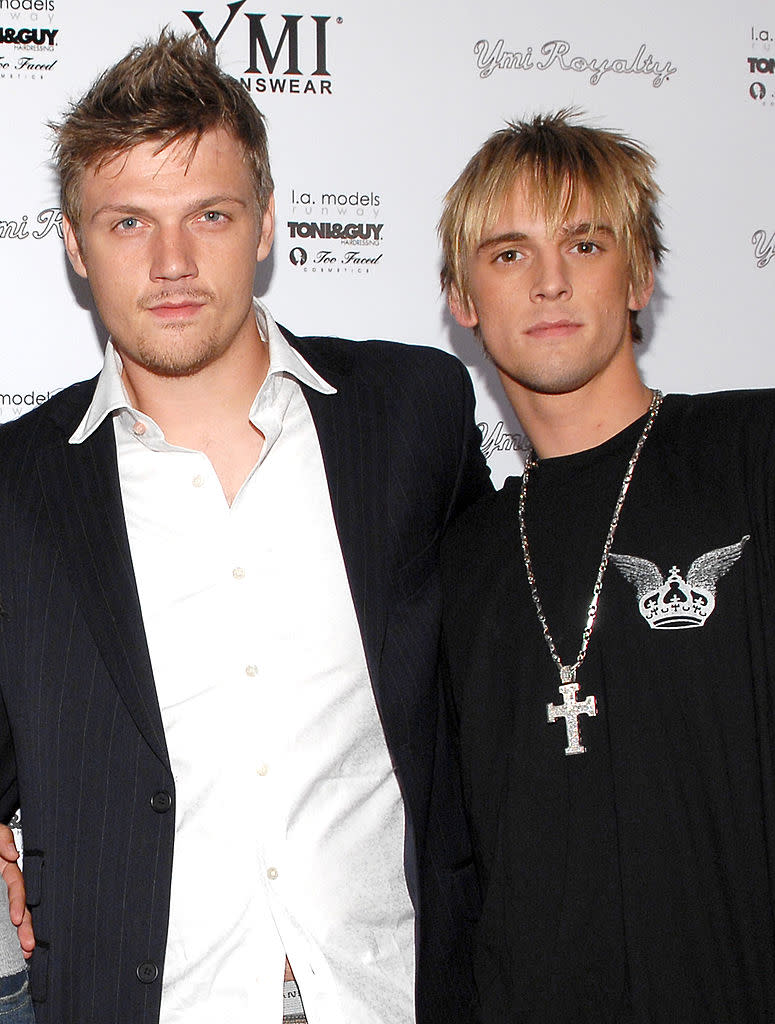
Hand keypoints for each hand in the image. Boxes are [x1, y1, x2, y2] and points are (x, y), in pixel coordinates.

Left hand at [0, 825, 33, 957]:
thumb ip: (2, 839)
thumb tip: (14, 854)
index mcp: (6, 866)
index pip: (16, 886)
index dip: (18, 902)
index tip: (17, 918)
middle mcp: (2, 884)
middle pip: (18, 907)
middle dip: (25, 927)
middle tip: (28, 945)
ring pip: (8, 917)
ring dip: (17, 934)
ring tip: (23, 952)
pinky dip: (3, 932)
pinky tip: (7, 945)